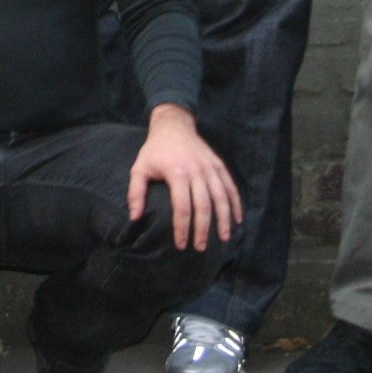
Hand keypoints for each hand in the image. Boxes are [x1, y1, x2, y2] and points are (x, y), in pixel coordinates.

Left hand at [129, 106, 240, 253]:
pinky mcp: (218, 165)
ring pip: (221, 197)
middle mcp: (196, 171)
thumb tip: (134, 218)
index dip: (182, 228)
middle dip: (203, 229)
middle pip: (203, 205)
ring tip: (224, 238)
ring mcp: (210, 167)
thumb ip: (135, 193)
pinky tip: (237, 219)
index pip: (182, 207)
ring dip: (223, 220)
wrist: (174, 125)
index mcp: (177, 173)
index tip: (181, 244)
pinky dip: (235, 203)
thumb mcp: (139, 168)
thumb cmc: (155, 150)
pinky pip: (230, 186)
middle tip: (200, 247)